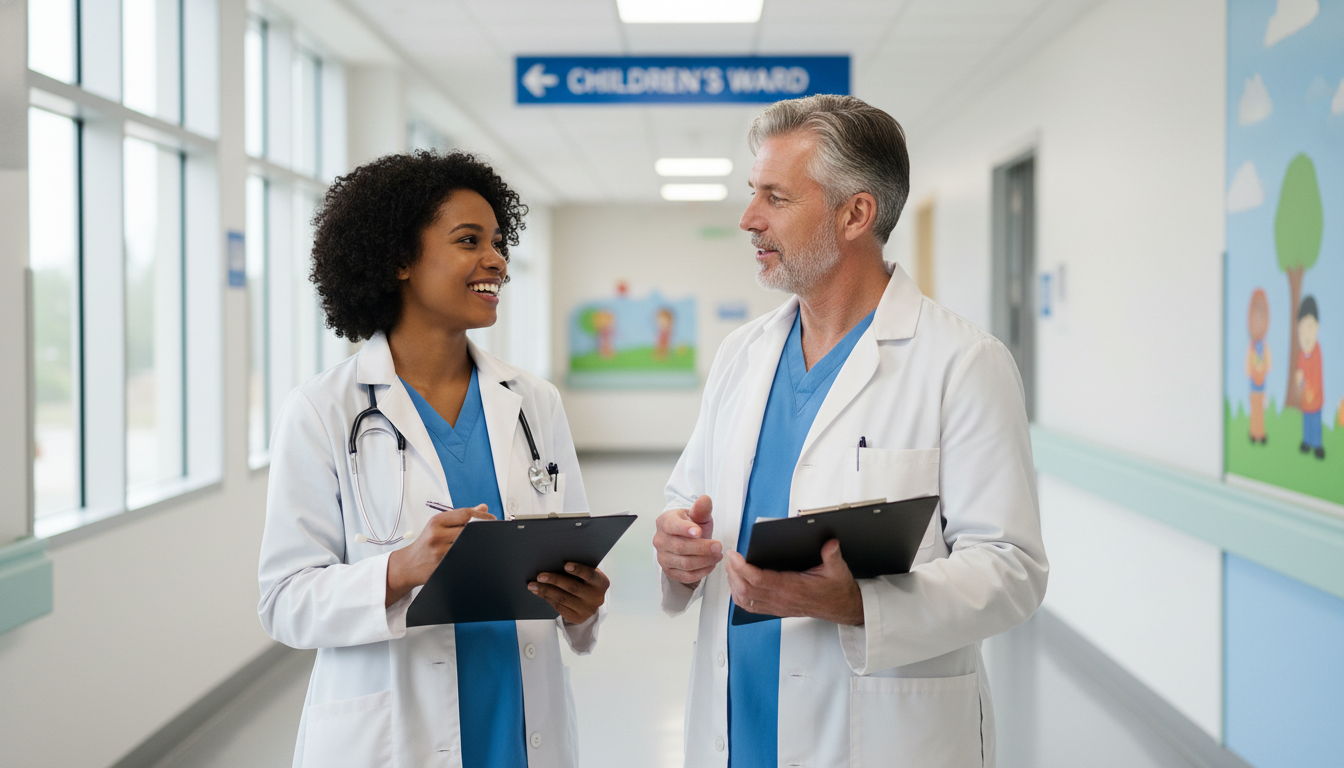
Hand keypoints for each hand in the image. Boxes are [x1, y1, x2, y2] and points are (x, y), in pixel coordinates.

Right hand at [385, 504, 495, 605]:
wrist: (409, 564)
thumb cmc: (426, 543)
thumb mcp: (439, 525)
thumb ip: (461, 516)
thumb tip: (483, 508)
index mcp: (437, 521)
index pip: (466, 514)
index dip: (483, 517)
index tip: (493, 520)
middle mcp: (437, 535)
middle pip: (469, 530)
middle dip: (482, 531)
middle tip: (491, 533)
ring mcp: (439, 552)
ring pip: (468, 545)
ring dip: (478, 544)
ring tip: (482, 544)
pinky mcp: (442, 566)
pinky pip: (463, 559)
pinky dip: (471, 556)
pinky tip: (473, 555)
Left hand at [529, 562, 610, 624]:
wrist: (590, 602)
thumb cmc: (585, 581)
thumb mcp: (587, 574)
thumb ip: (578, 569)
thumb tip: (554, 562)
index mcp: (602, 583)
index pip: (590, 575)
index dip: (579, 570)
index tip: (565, 565)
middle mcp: (596, 598)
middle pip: (573, 588)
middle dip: (555, 580)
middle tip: (540, 576)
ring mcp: (587, 610)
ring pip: (563, 599)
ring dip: (545, 591)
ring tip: (533, 585)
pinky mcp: (576, 618)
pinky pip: (558, 607)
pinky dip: (547, 598)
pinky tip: (538, 592)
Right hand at [653, 496, 722, 588]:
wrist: (685, 539)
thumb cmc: (692, 525)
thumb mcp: (698, 515)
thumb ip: (701, 508)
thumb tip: (705, 499)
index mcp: (664, 522)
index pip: (672, 526)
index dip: (685, 529)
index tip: (699, 532)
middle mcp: (660, 540)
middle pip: (681, 547)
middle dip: (702, 548)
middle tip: (718, 546)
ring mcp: (662, 557)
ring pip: (684, 563)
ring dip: (704, 561)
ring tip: (718, 555)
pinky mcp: (669, 571)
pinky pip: (685, 576)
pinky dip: (701, 573)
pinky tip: (711, 565)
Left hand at [725, 539, 863, 625]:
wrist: (842, 607)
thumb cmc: (837, 589)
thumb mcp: (838, 569)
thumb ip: (833, 555)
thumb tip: (830, 543)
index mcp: (793, 588)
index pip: (759, 580)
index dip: (742, 567)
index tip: (734, 555)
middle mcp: (782, 599)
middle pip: (746, 589)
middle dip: (733, 572)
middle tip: (729, 557)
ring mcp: (777, 607)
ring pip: (745, 599)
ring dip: (734, 584)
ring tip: (731, 567)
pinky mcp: (776, 610)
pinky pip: (751, 606)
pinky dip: (739, 596)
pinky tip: (737, 584)